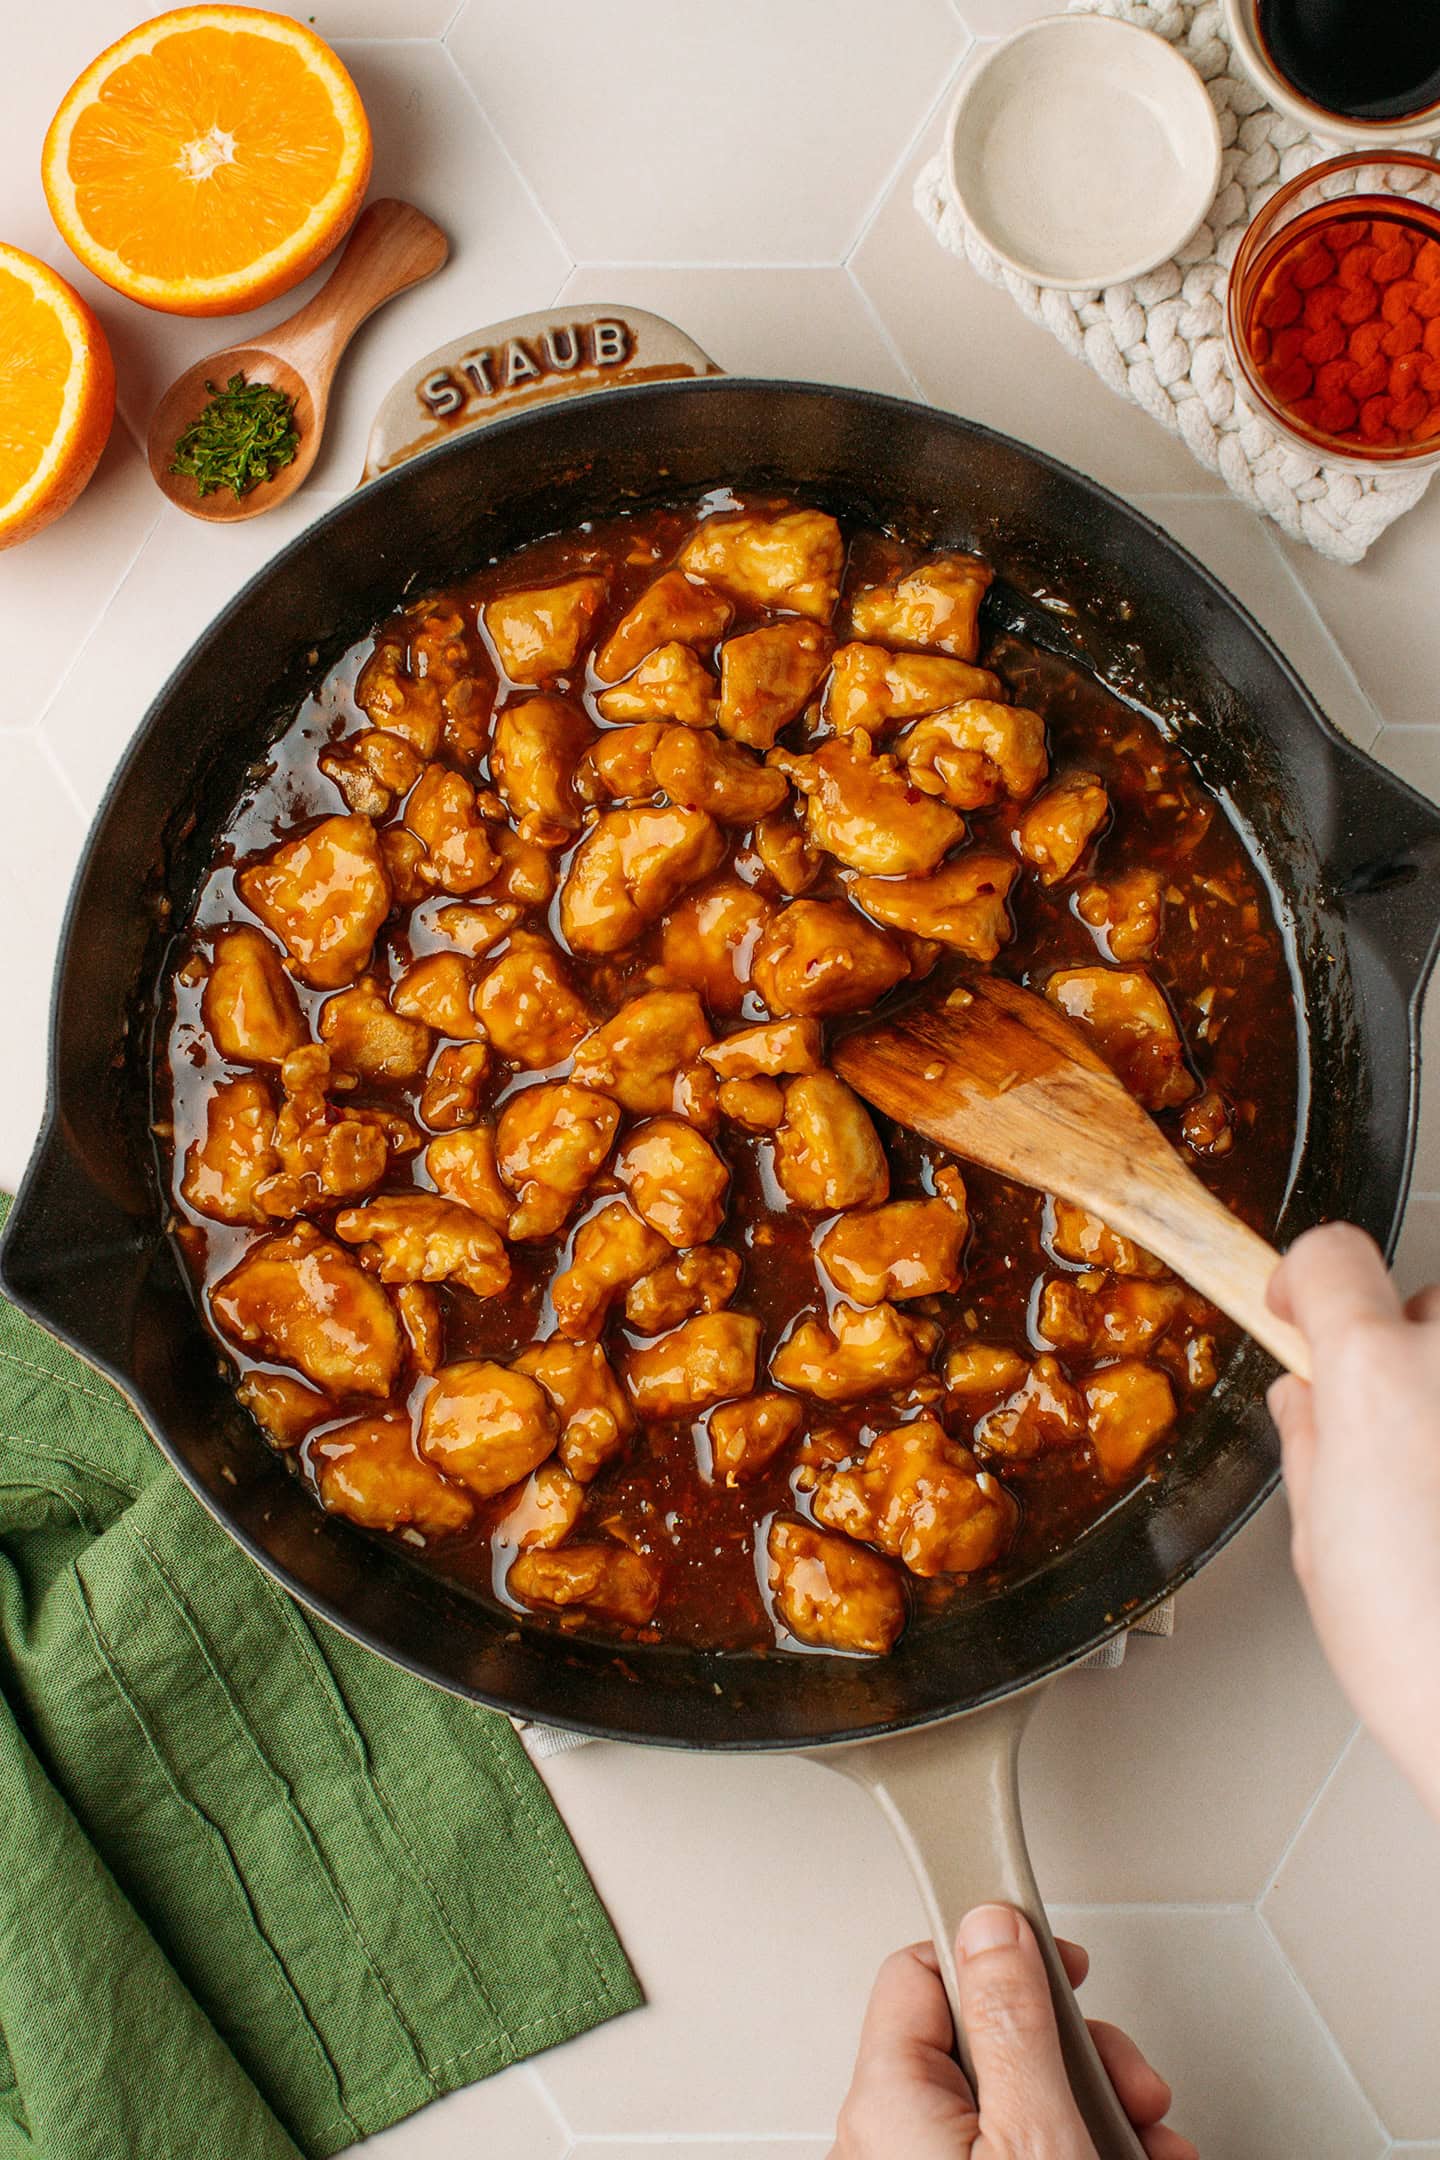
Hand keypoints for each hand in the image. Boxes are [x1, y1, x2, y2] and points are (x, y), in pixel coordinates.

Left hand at [832, 1903, 1195, 2158]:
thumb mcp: (1033, 2128)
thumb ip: (1011, 2019)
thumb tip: (993, 1925)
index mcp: (888, 2100)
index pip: (925, 1970)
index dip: (1004, 1955)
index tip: (1067, 1968)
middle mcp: (889, 2139)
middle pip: (988, 2039)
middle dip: (1080, 2053)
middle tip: (1133, 2085)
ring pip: (1018, 2101)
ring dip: (1099, 2108)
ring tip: (1149, 2139)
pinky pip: (1020, 2149)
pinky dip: (1083, 2145)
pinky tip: (1135, 2156)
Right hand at [1268, 1221, 1439, 1817]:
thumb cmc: (1429, 1657)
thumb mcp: (1320, 1550)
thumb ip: (1312, 1447)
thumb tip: (1309, 1406)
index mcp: (1378, 1378)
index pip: (1331, 1257)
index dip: (1303, 1283)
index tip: (1298, 1310)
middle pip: (1423, 1304)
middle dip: (1401, 1354)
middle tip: (1389, 1437)